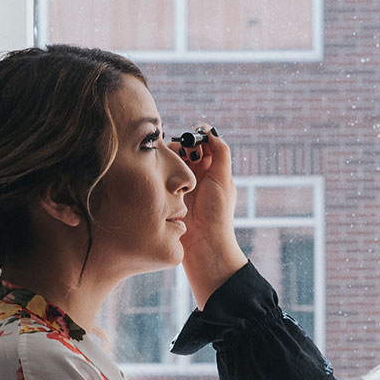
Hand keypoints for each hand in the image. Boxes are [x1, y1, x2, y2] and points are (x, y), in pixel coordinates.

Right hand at [170, 125, 246, 306]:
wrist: (204, 247)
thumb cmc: (217, 214)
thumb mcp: (223, 180)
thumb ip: (220, 153)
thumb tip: (212, 132)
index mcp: (213, 171)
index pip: (202, 144)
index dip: (195, 137)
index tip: (188, 138)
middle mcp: (197, 177)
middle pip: (184, 151)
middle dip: (179, 146)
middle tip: (174, 151)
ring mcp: (181, 187)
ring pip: (171, 163)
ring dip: (168, 159)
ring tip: (163, 161)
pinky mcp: (168, 197)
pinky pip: (161, 178)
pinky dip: (159, 172)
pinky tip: (155, 172)